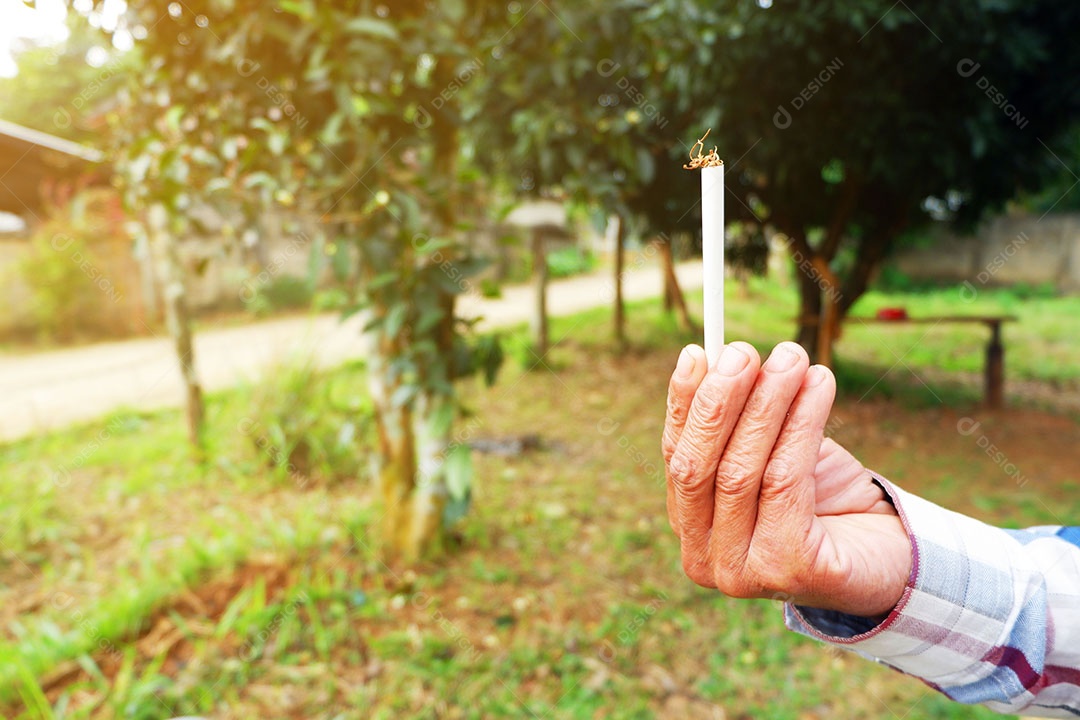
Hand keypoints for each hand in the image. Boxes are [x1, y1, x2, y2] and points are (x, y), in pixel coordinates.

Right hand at [662, 341, 911, 616]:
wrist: (890, 553)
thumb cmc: (824, 498)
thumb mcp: (772, 452)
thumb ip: (739, 419)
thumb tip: (719, 355)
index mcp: (691, 530)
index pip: (675, 458)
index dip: (683, 404)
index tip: (698, 351)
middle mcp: (705, 561)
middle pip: (698, 468)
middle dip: (720, 401)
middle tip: (745, 351)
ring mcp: (744, 574)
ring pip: (742, 472)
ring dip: (768, 404)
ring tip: (793, 358)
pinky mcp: (792, 571)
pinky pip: (786, 481)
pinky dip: (802, 424)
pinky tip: (820, 385)